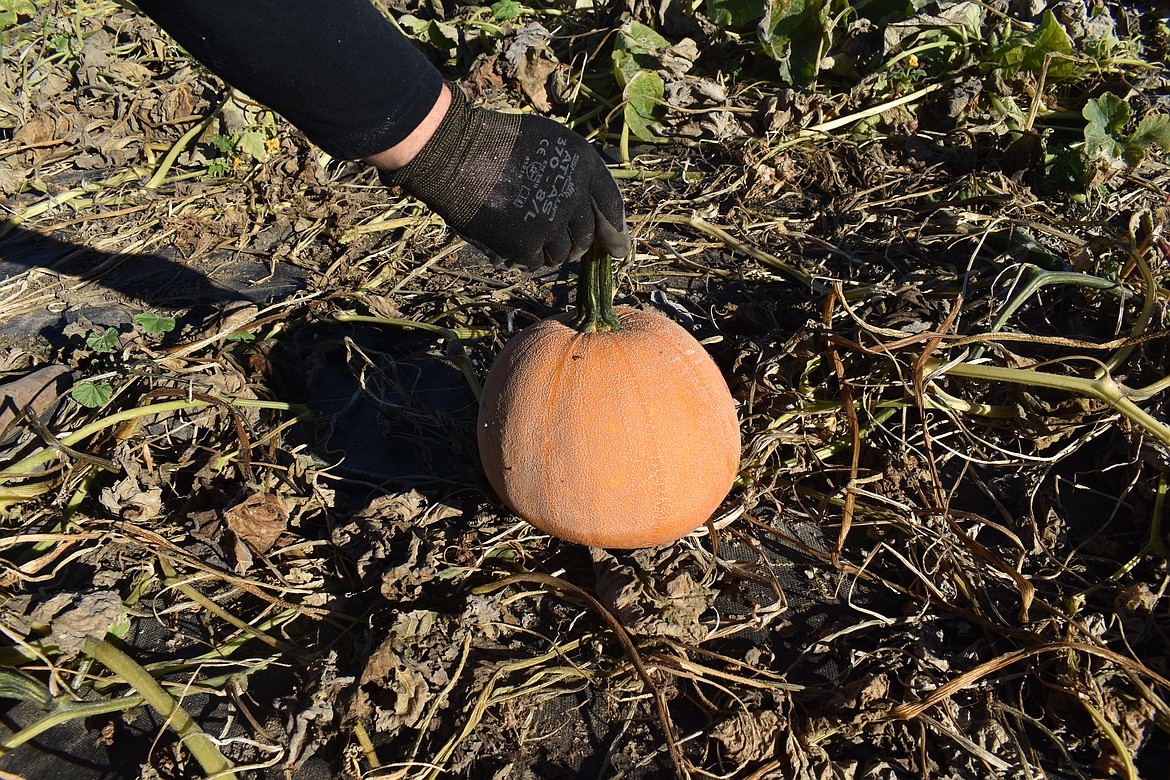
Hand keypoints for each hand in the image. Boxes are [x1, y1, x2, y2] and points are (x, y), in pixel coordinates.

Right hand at [380, 84, 630, 269]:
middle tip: (567, 247)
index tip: (618, 248)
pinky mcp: (527, 244)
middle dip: (579, 244)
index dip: (616, 229)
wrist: (456, 155)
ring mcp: (552, 221)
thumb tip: (588, 205)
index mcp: (583, 163)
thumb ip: (572, 168)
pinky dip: (530, 258)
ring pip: (564, 254)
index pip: (611, 204)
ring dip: (553, 252)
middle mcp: (575, 194)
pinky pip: (538, 262)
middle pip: (588, 235)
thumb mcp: (547, 139)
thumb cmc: (496, 141)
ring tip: (532, 238)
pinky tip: (515, 244)